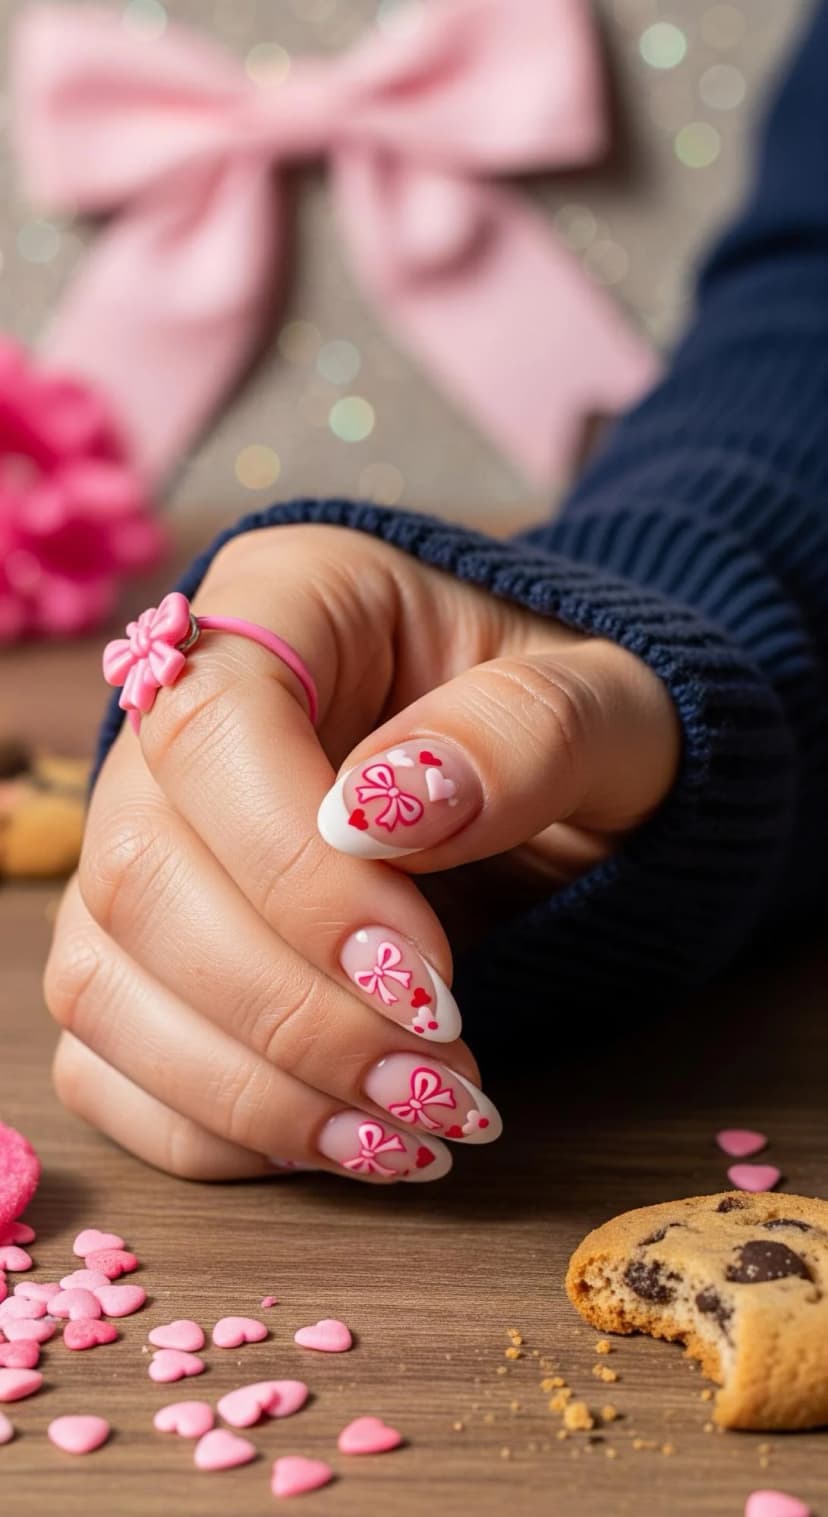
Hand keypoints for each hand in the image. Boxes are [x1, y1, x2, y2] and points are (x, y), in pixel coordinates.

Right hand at [45, 524, 678, 1182]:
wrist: (569, 795)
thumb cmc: (583, 731)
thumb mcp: (611, 707)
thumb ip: (524, 733)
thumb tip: (382, 809)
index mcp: (289, 602)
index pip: (213, 727)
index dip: (298, 873)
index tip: (430, 979)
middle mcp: (181, 717)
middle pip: (141, 871)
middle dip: (291, 1012)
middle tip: (436, 1086)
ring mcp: (147, 840)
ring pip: (104, 978)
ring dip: (254, 1089)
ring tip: (409, 1133)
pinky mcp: (149, 952)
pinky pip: (109, 1057)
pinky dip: (214, 1127)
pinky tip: (336, 1141)